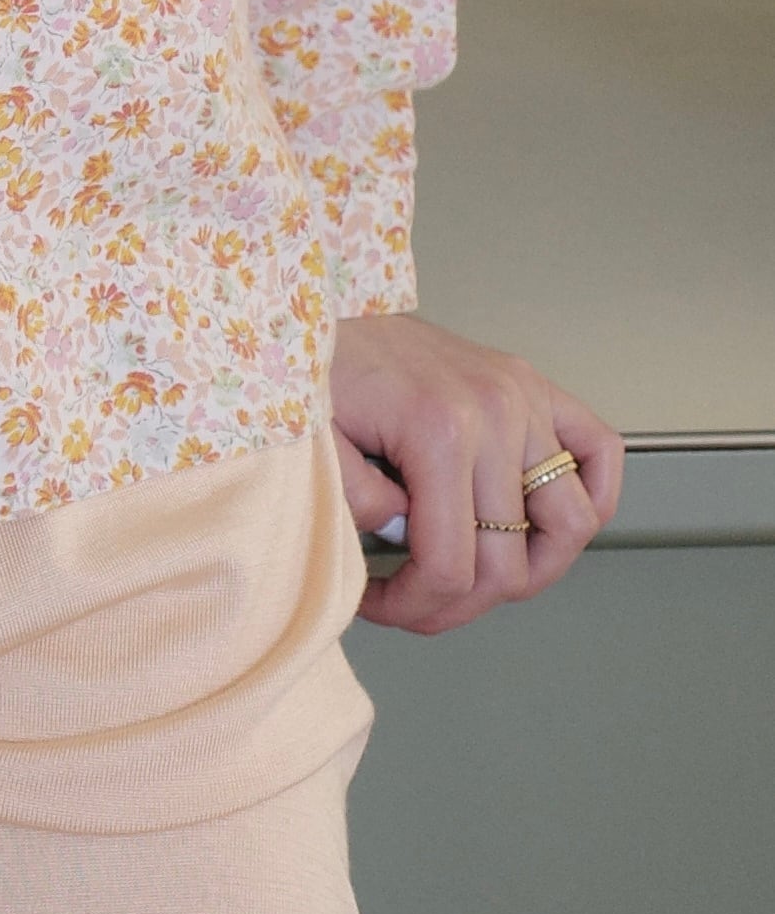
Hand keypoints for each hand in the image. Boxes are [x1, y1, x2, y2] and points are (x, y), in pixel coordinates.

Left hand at [331, 313, 621, 636]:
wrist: (325, 306)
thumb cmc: (317, 367)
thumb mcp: (315, 442)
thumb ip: (357, 504)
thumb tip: (405, 539)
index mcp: (439, 429)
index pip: (452, 565)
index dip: (419, 606)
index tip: (383, 606)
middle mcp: (496, 413)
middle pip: (510, 561)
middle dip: (460, 604)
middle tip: (418, 603)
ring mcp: (524, 398)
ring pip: (571, 524)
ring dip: (529, 571)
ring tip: (477, 576)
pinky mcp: (535, 386)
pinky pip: (598, 452)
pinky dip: (590, 498)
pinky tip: (540, 525)